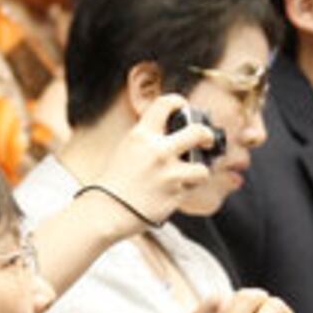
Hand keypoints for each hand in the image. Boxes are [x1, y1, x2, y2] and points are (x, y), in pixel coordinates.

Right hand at [92, 94, 214, 232]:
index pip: (166, 104)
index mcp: (141, 135)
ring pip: (202, 168)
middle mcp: (158, 152)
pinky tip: (174, 190)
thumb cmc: (115, 181)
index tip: (184, 107)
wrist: (106, 211)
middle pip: (198, 132)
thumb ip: (149, 138)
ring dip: (198, 171)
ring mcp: (169, 174)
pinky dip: (187, 188)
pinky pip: (191, 188)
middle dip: (207, 135)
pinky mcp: (175, 195)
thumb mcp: (127, 148)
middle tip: (205, 140)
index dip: (179, 101)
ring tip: (189, 174)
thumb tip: (175, 131)